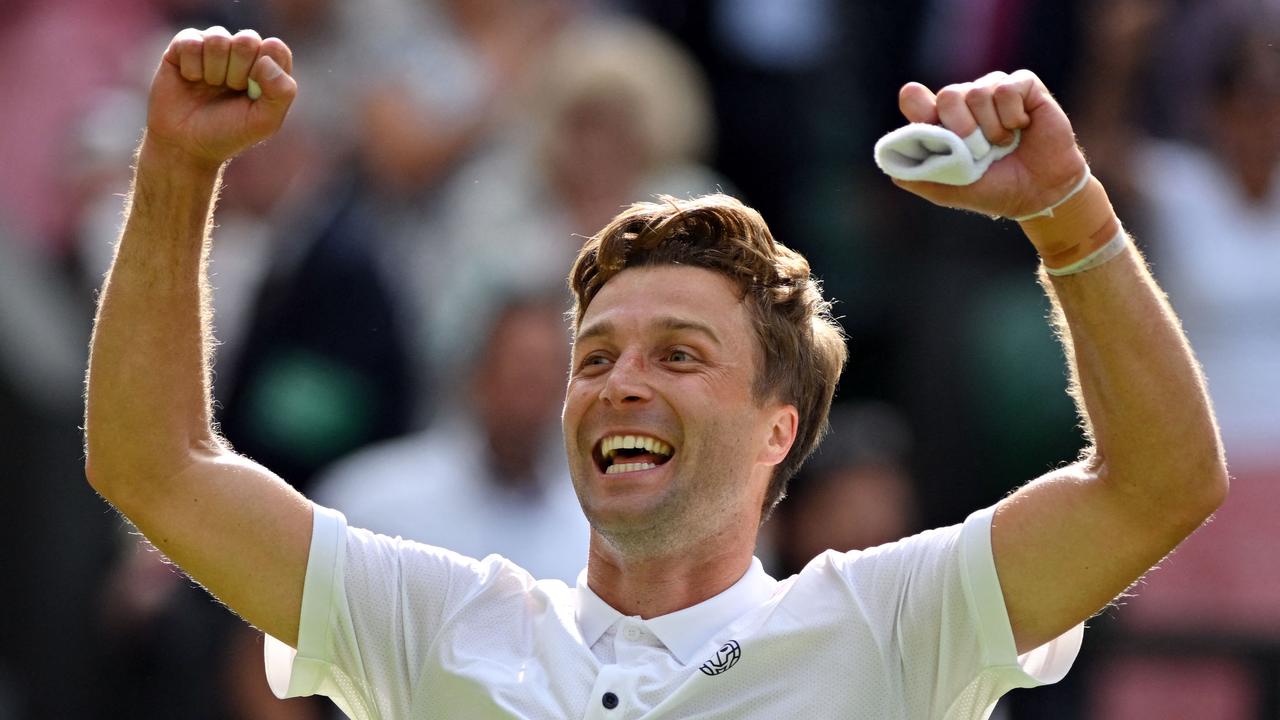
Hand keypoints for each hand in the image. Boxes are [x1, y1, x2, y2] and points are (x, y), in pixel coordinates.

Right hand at [146, 27, 296, 169]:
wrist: (186, 144)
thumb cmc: (229, 132)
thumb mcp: (264, 122)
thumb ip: (281, 93)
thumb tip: (266, 61)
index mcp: (267, 66)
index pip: (275, 48)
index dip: (263, 70)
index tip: (252, 92)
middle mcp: (241, 52)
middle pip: (247, 40)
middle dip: (238, 72)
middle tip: (230, 91)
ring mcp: (213, 47)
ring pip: (218, 38)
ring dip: (214, 71)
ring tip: (210, 86)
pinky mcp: (184, 45)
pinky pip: (191, 42)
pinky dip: (192, 68)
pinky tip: (191, 80)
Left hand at [892, 70, 1087, 218]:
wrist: (1040, 193)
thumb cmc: (993, 190)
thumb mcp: (949, 190)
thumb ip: (919, 176)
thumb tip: (892, 161)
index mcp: (942, 122)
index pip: (915, 98)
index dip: (918, 105)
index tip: (925, 115)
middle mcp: (965, 102)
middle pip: (948, 95)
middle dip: (963, 128)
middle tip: (979, 151)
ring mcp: (994, 91)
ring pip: (979, 92)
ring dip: (992, 128)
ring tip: (1004, 144)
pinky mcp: (1024, 86)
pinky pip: (1007, 87)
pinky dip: (1012, 114)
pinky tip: (1022, 127)